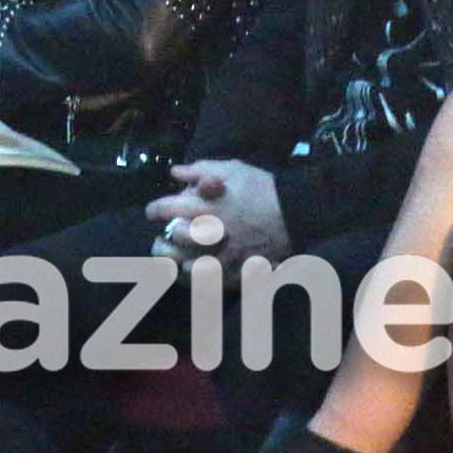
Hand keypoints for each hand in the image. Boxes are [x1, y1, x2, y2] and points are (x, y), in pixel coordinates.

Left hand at [146, 159, 289, 275]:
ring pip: (187, 264)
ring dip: (176, 260)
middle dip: (165, 234)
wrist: (297, 212)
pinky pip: (210, 282)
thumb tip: (174, 172)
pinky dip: (197, 279)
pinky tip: (193, 273)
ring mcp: (224, 254)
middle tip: (165, 234)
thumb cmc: (262, 188)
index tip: (154, 212)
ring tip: (174, 258)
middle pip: (174, 237)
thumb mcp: (232, 169)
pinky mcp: (238, 272)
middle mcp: (211, 231)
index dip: (154, 210)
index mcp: (205, 205)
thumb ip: (199, 169)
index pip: (165, 209)